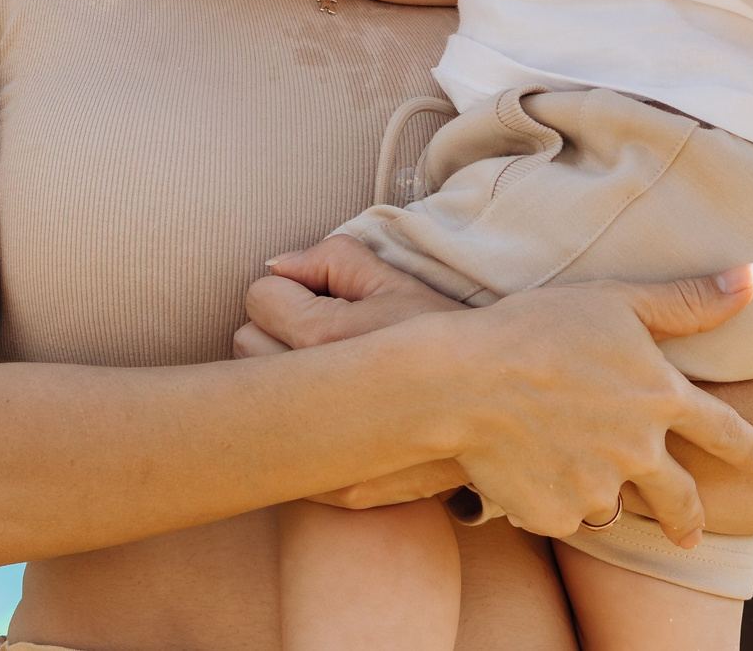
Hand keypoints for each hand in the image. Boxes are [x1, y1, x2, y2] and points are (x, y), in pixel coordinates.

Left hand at [239, 240, 480, 507]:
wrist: (506, 414)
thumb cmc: (450, 337)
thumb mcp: (398, 283)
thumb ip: (332, 259)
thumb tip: (277, 266)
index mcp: (329, 339)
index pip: (260, 299)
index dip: (290, 291)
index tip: (321, 300)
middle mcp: (317, 400)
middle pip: (245, 347)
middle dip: (275, 333)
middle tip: (325, 338)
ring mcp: (324, 454)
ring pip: (255, 402)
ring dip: (281, 380)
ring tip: (332, 374)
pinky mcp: (335, 492)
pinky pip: (283, 452)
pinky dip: (301, 431)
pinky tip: (342, 418)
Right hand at [418, 266, 752, 547]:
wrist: (463, 381)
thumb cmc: (538, 328)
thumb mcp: (616, 301)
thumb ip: (688, 301)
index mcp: (661, 400)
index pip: (723, 431)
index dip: (747, 447)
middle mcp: (639, 453)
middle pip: (680, 496)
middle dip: (688, 517)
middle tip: (689, 532)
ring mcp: (598, 489)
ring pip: (611, 503)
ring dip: (601, 492)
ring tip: (572, 472)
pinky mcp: (557, 516)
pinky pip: (563, 514)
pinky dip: (552, 499)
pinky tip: (527, 470)